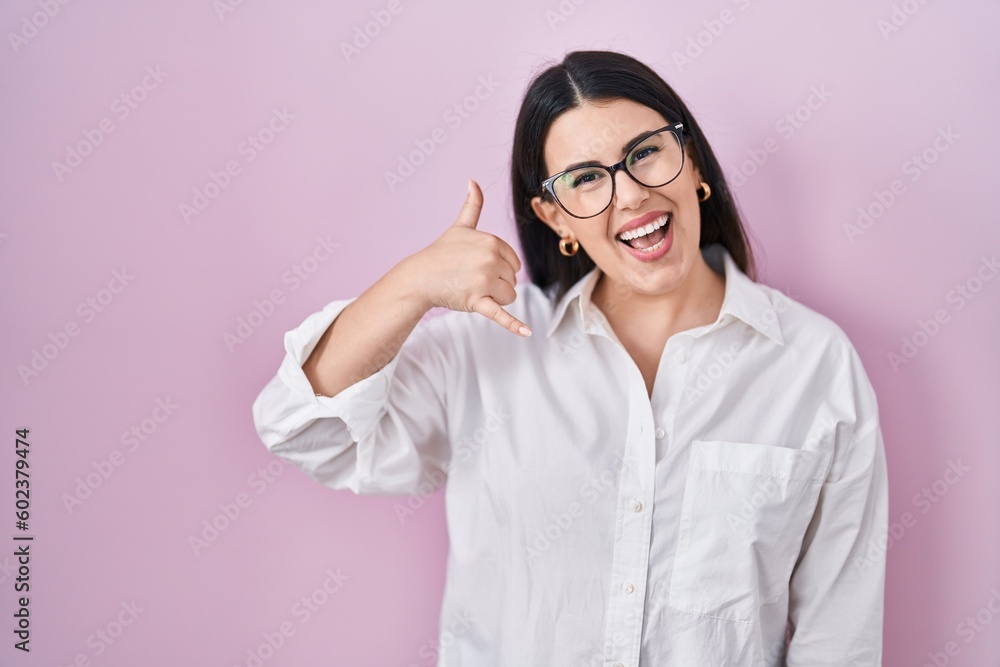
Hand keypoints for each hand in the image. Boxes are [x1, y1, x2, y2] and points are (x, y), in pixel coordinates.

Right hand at [409, 179, 531, 336]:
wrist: (420, 276)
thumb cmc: (442, 252)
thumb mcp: (460, 227)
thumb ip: (472, 205)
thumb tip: (473, 181)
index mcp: (493, 242)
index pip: (515, 264)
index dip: (500, 269)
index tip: (479, 266)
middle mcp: (490, 259)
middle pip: (512, 281)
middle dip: (496, 284)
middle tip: (472, 279)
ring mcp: (483, 281)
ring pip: (509, 297)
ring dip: (494, 299)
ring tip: (472, 290)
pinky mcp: (476, 301)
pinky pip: (500, 314)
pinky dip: (514, 325)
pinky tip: (527, 333)